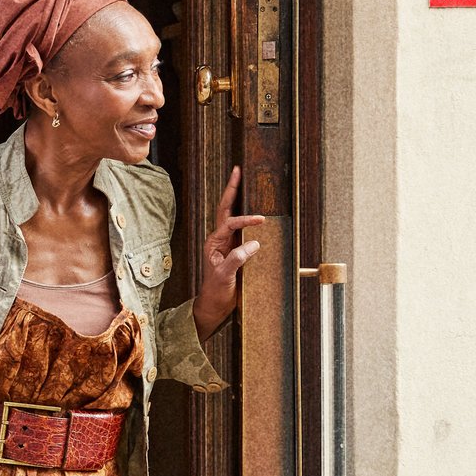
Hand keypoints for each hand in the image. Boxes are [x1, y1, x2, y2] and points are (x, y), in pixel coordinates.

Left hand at [192, 165, 264, 342]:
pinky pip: (240, 228)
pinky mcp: (234, 249)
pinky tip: (253, 208)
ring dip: (236, 197)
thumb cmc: (215, 291)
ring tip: (241, 179)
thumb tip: (254, 244)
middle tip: (237, 170)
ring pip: (231, 215)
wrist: (214, 305)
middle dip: (232, 189)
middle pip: (225, 208)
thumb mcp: (225, 276)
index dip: (245, 219)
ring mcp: (226, 243)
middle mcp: (219, 239)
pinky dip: (246, 215)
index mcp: (214, 243)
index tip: (261, 220)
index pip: (230, 223)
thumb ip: (237, 260)